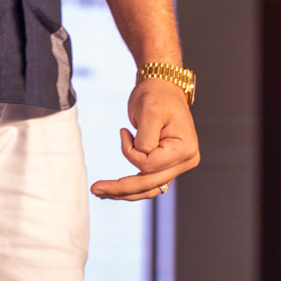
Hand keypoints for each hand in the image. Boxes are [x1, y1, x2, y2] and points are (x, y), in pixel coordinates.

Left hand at [91, 77, 199, 201]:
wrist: (161, 87)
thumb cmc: (157, 95)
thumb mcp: (149, 112)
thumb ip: (144, 139)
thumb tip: (137, 158)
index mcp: (184, 149)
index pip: (149, 165)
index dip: (130, 152)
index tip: (123, 132)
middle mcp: (185, 161)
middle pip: (149, 184)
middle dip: (120, 188)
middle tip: (94, 189)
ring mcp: (177, 165)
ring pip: (148, 188)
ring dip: (124, 193)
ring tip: (100, 192)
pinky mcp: (167, 165)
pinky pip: (148, 182)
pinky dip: (131, 187)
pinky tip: (112, 189)